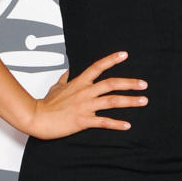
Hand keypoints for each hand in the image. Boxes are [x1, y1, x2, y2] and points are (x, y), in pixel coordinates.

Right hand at [28, 51, 147, 138]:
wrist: (37, 117)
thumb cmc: (46, 104)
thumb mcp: (56, 87)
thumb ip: (66, 78)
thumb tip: (69, 71)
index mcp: (79, 83)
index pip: (98, 67)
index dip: (111, 60)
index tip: (124, 55)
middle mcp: (85, 92)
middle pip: (111, 84)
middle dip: (130, 83)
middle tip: (144, 84)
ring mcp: (85, 106)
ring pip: (112, 101)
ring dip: (130, 101)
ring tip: (143, 101)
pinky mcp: (83, 120)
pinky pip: (104, 122)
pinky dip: (116, 124)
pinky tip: (127, 125)